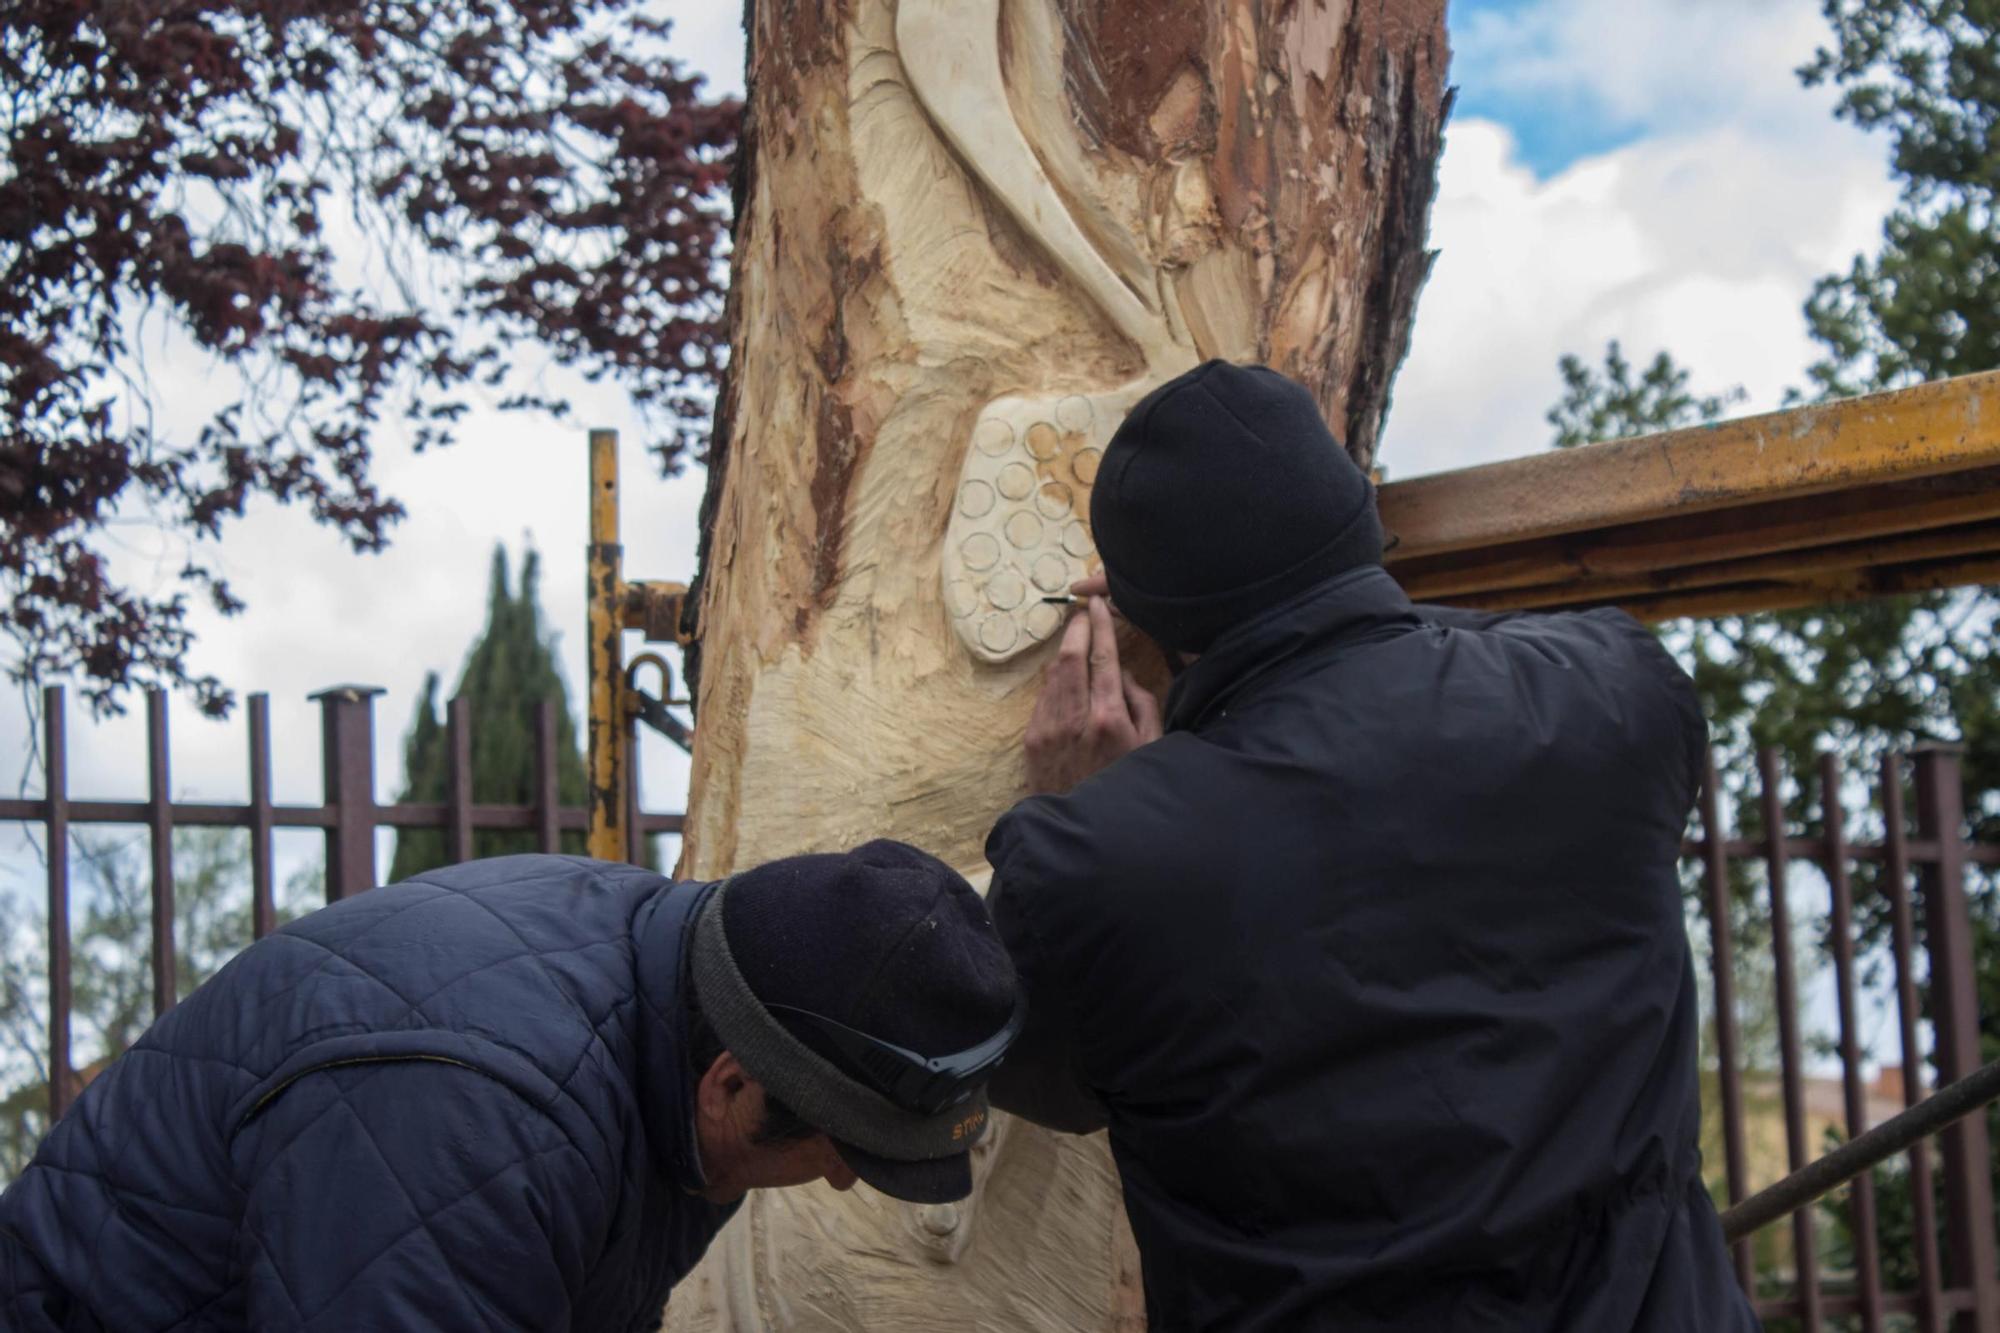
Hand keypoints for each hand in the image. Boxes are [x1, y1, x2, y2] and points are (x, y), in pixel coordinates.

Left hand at [1024, 594, 1162, 794]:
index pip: (1102, 657)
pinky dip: (1055, 680)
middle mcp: (1075, 718)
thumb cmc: (1126, 789)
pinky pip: (1043, 697)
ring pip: (1053, 674)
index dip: (1100, 625)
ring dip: (1065, 651)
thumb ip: (1142, 704)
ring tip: (1075, 638)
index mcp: (1108, 718)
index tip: (1099, 604)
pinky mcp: (1032, 739)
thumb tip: (1122, 674)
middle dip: (1077, 628)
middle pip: (1071, 656)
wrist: (1082, 834)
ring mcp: (1049, 728)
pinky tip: (1065, 677)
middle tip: (1083, 611)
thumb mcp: (1151, 749)